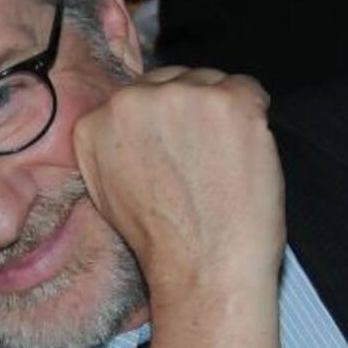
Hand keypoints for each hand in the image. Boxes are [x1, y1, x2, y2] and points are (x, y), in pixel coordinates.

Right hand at [74, 67, 284, 347]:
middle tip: (200, 158)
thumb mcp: (107, 189)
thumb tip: (135, 120)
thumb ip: (113, 144)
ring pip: (209, 81)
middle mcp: (130, 101)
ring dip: (220, 113)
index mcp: (94, 123)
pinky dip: (253, 115)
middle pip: (170, 80)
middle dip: (187, 110)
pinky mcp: (229, 101)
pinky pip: (247, 88)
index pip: (134, 96)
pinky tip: (243, 152)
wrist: (203, 267)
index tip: (172, 147)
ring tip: (221, 162)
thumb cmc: (161, 240)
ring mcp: (182, 96)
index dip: (159, 121)